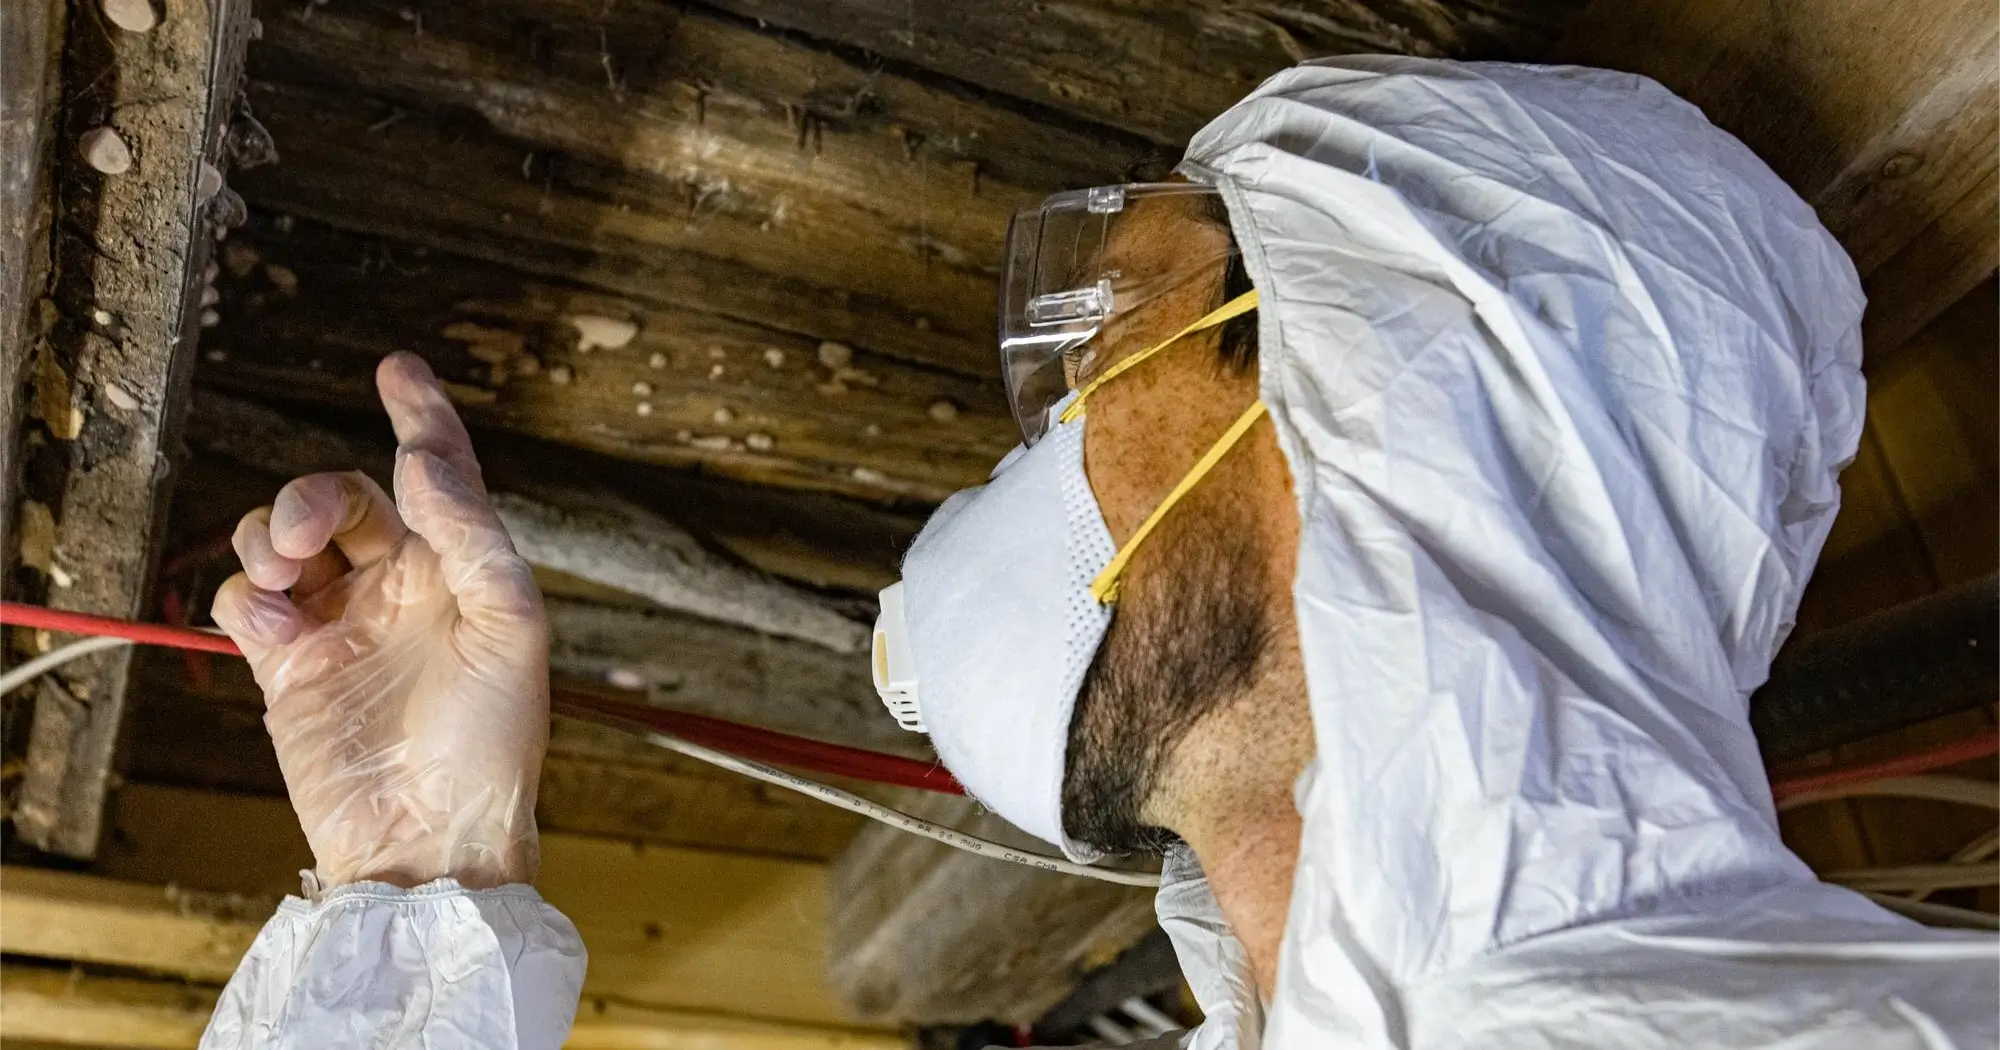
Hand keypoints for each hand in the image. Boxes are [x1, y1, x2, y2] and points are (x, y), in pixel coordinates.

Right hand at [213, 353, 548, 890]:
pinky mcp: (287, 668)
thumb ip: (472, 536)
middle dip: (311, 495)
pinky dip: (245, 598)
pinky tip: (273, 630)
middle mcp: (398, 588)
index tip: (398, 368)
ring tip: (284, 574)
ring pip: (281, 540)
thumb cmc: (493, 742)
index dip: (422, 416)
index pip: (438, 474)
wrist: (429, 837)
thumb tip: (423, 460)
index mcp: (460, 570)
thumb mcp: (512, 629)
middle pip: (340, 499)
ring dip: (269, 536)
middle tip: (305, 532)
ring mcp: (339, 625)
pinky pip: (245, 601)